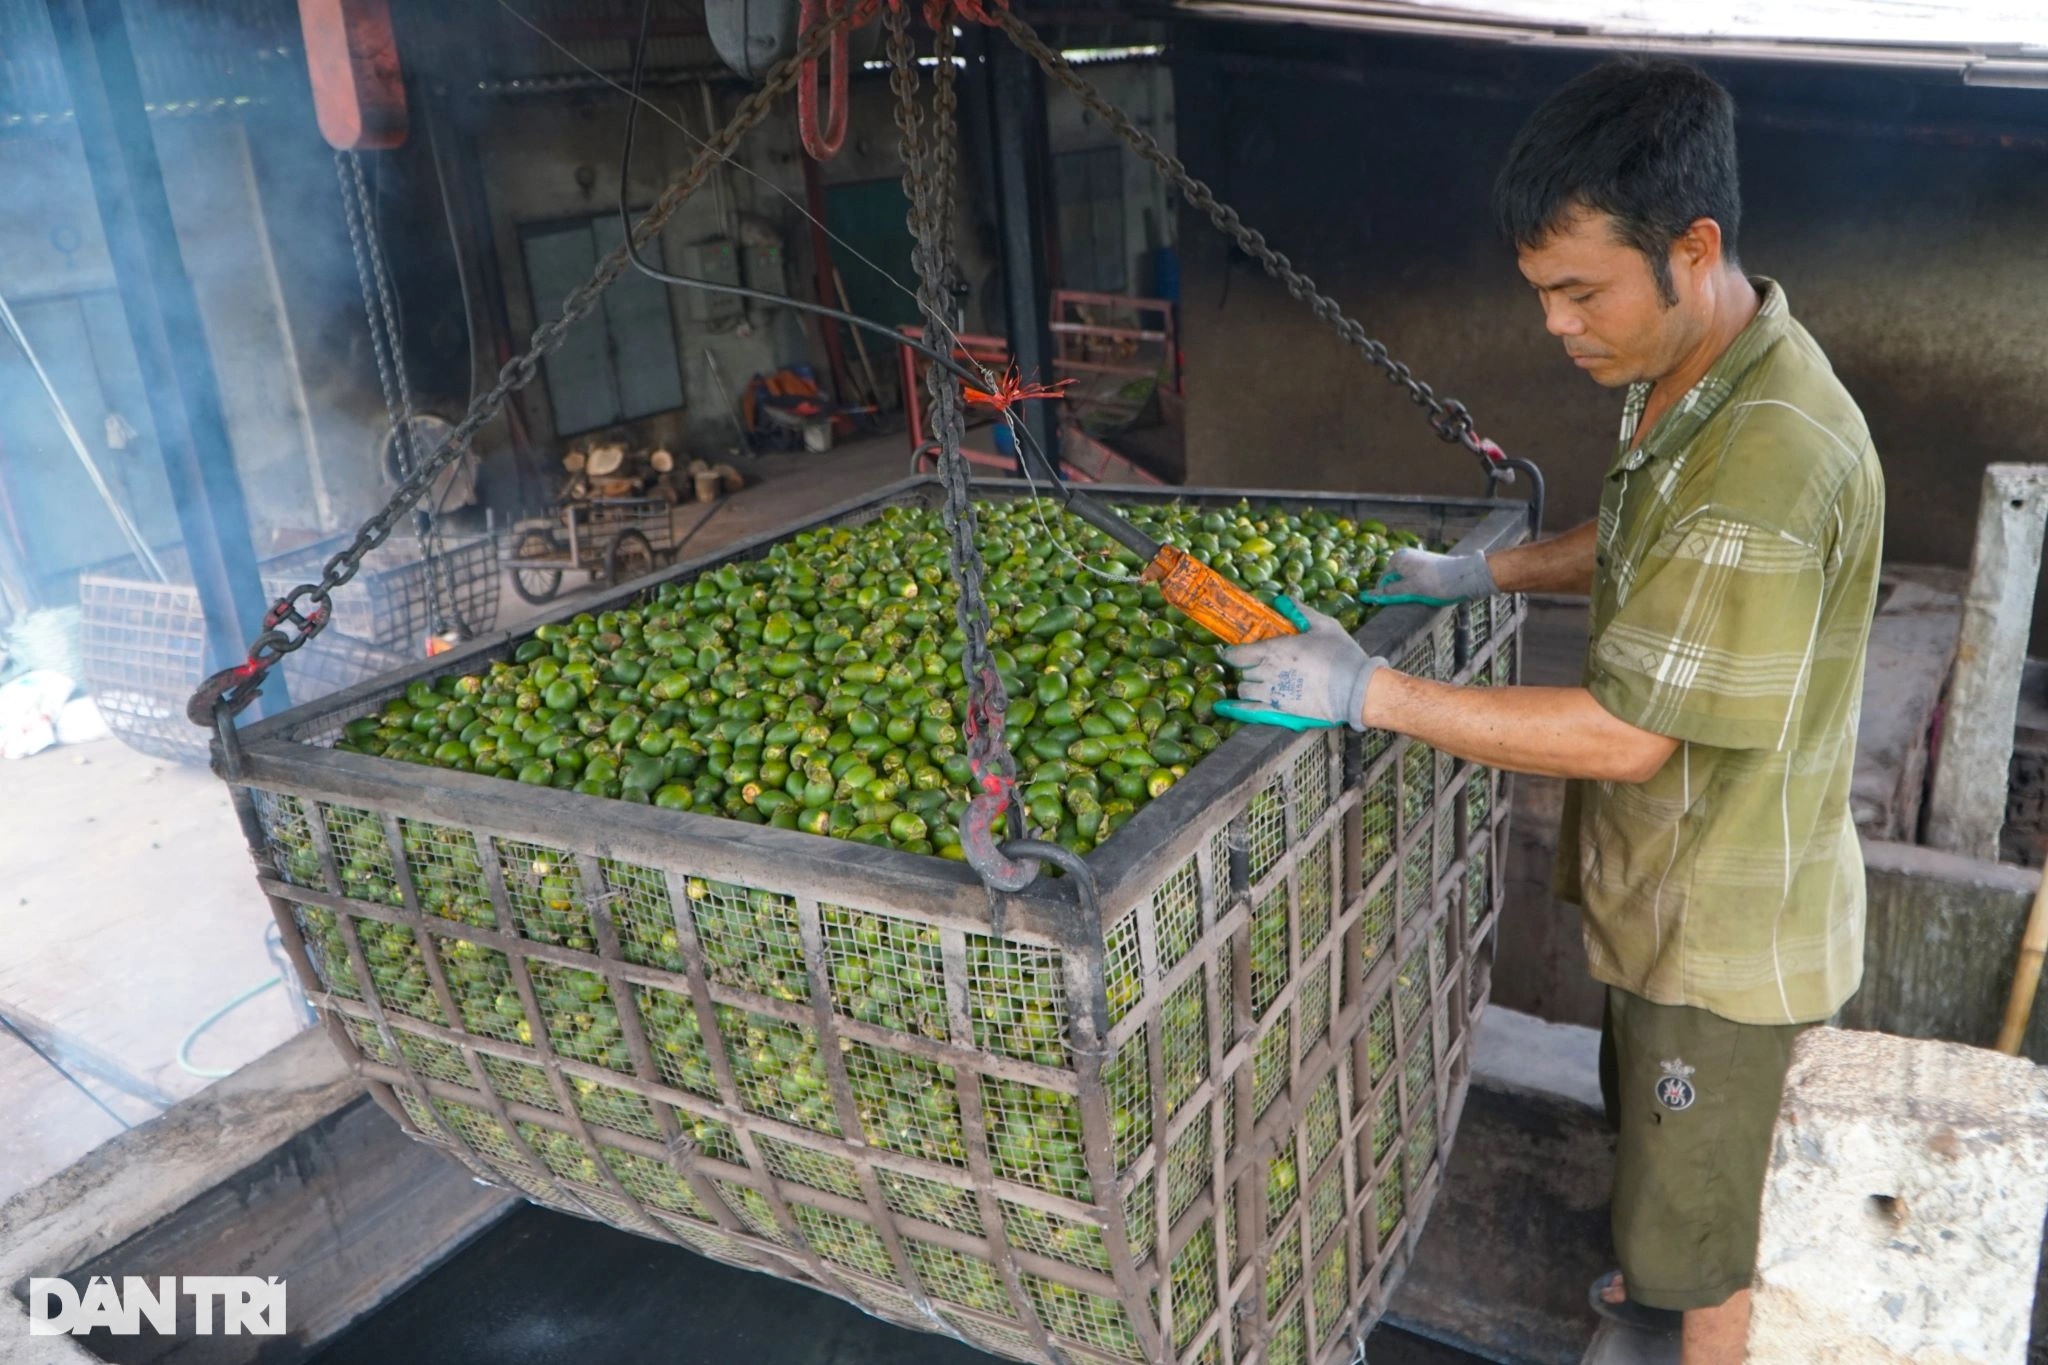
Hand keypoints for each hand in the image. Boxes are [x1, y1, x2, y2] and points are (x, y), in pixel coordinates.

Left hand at [1220, 599, 1382, 730]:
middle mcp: (1268, 671)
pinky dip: (1235, 709)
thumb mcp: (1324, 625)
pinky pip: (1249, 711)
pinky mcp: (1280, 711)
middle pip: (1243, 671)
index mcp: (1275, 649)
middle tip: (1256, 666)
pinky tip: (1224, 708)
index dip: (1233, 653)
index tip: (1233, 652)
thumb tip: (1283, 600)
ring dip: (1247, 685)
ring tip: (1256, 683)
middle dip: (1247, 667)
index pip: (1239, 653)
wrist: (1356, 689)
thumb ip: (1300, 612)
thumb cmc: (1341, 654)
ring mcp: (1272, 693)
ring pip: (1244, 690)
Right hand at [1360, 548, 1494, 605]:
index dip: (1387, 595)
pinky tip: (1430, 591)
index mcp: (1397, 558)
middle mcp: (1406, 555)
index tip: (1395, 605)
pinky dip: (1420, 587)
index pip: (1383, 581)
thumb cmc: (1435, 582)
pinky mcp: (1428, 565)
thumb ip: (1388, 592)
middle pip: (1395, 580)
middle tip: (1413, 599)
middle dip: (1400, 592)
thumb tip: (1366, 596)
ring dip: (1411, 591)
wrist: (1466, 576)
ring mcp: (1418, 559)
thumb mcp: (1409, 589)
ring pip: (1407, 581)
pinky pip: (1417, 579)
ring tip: (1424, 595)